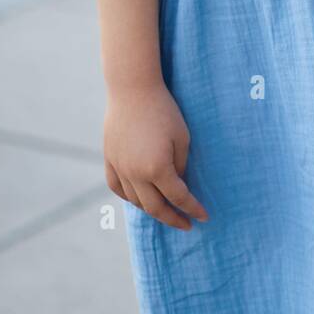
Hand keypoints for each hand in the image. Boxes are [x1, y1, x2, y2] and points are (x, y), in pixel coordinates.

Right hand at [104, 82, 209, 230]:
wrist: (133, 89)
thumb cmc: (164, 110)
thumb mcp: (182, 138)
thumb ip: (181, 166)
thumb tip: (179, 185)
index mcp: (157, 169)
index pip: (179, 198)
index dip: (193, 209)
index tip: (204, 217)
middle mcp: (136, 174)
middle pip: (155, 207)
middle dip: (172, 218)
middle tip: (186, 224)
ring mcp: (120, 168)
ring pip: (135, 201)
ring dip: (151, 209)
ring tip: (165, 211)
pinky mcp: (109, 159)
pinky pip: (117, 187)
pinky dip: (128, 197)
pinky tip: (138, 198)